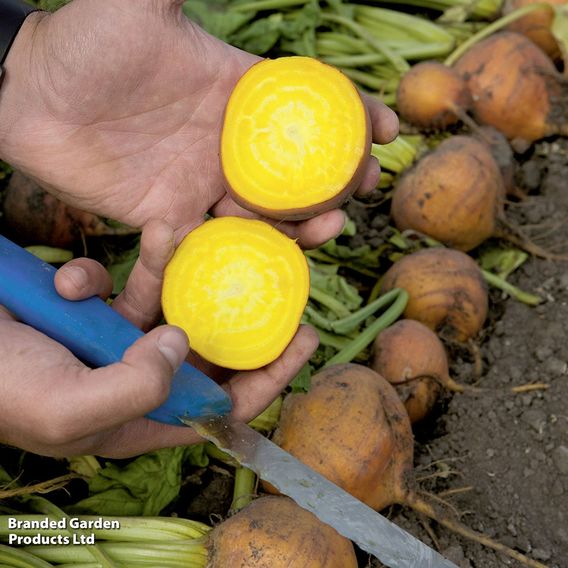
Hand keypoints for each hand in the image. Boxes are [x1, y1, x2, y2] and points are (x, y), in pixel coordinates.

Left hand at [0, 0, 397, 249]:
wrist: (31, 97)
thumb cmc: (84, 46)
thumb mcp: (140, 5)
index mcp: (236, 97)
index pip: (308, 108)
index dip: (351, 117)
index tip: (385, 129)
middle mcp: (227, 146)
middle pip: (296, 173)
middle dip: (335, 184)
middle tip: (359, 191)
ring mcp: (201, 186)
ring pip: (263, 218)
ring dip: (299, 229)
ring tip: (323, 231)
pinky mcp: (170, 219)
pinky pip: (207, 247)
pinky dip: (234, 257)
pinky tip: (263, 262)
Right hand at [0, 221, 317, 457]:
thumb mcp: (65, 407)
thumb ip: (135, 390)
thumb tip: (182, 346)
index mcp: (138, 417)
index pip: (219, 406)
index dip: (266, 379)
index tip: (304, 340)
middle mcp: (134, 380)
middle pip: (204, 351)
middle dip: (234, 315)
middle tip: (277, 273)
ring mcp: (114, 342)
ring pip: (165, 303)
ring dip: (165, 268)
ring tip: (166, 231)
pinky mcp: (91, 310)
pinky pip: (116, 286)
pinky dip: (94, 277)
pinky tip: (68, 280)